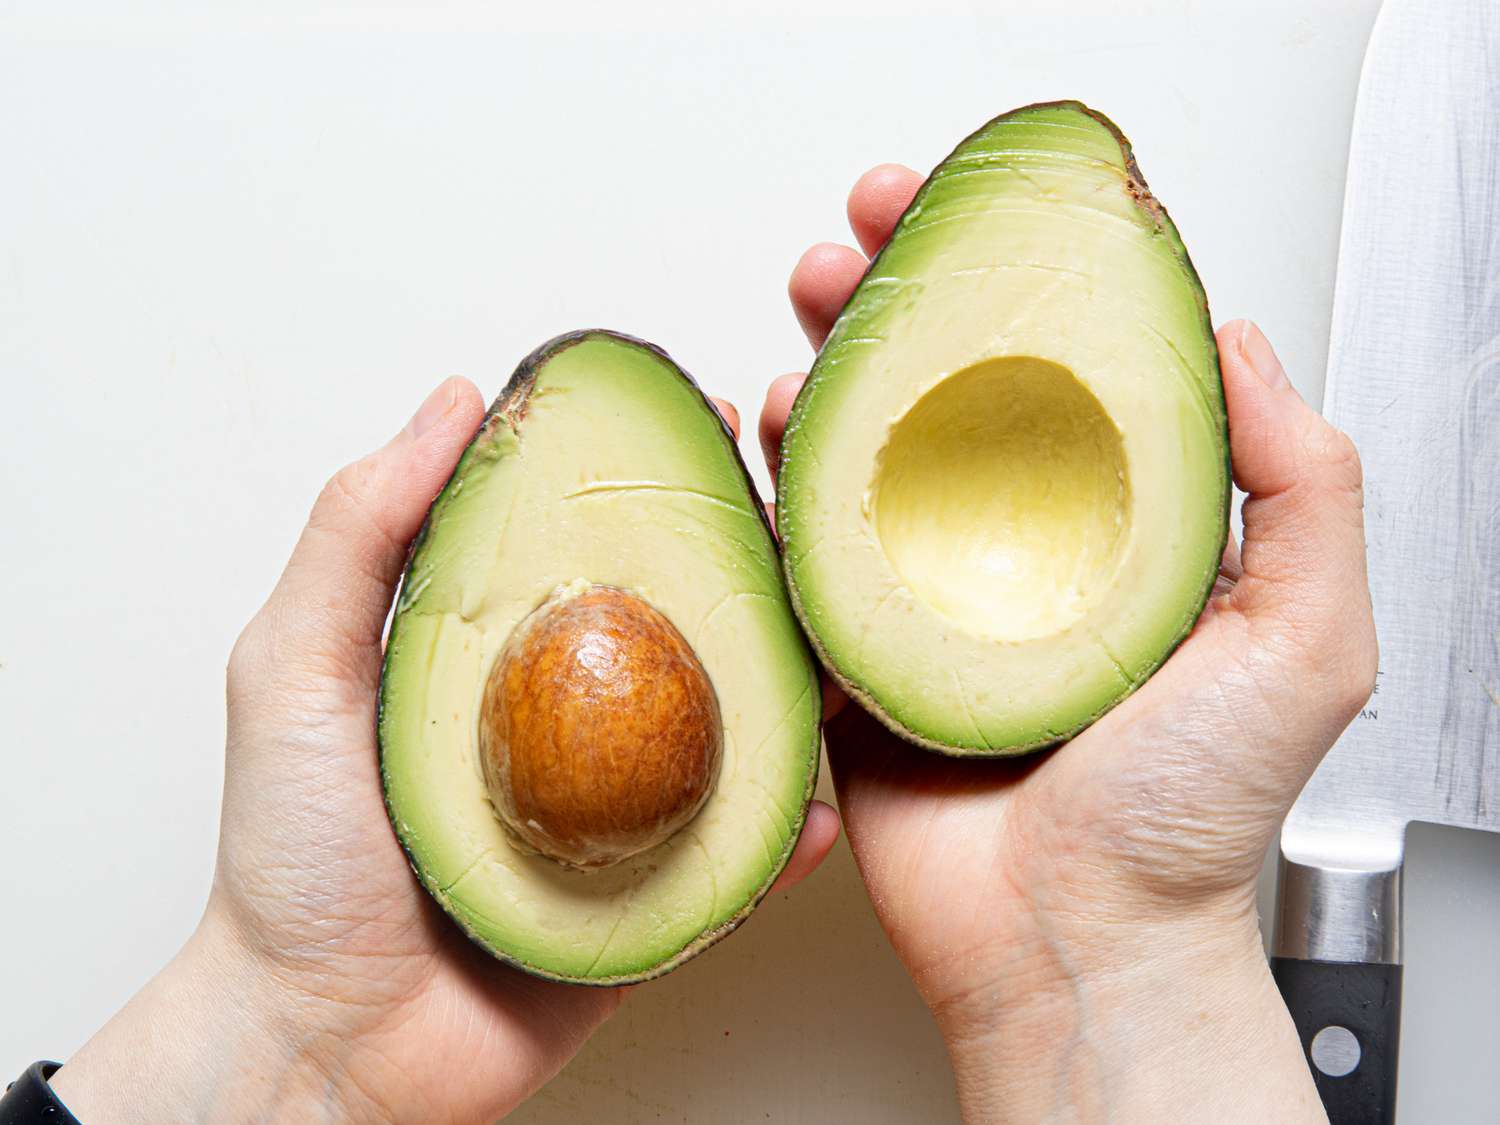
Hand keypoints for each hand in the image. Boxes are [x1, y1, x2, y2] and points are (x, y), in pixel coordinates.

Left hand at [51, 382, 838, 1123]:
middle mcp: (579, 721)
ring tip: (840, 653)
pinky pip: (740, 859)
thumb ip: (363, 531)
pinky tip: (812, 804)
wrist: (321, 1040)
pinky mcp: (658, 901)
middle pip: (692, 627)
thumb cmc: (293, 856)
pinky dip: (785, 834)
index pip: (601, 544)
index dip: (664, 482)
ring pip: (740, 736)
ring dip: (799, 694)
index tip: (719, 425)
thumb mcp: (294, 664)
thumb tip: (452, 403)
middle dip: (761, 570)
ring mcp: (627, 813)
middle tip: (809, 526)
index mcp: (506, 653)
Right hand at [761, 165, 1375, 1122]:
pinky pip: (805, 546)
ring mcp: (928, 600)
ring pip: (868, 448)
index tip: (995, 213)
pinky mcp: (854, 653)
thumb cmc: (1190, 817)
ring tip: (812, 295)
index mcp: (1121, 534)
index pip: (1069, 369)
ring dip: (834, 355)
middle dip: (907, 290)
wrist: (1073, 944)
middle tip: (873, 224)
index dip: (1026, 278)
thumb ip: (1304, 484)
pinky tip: (771, 419)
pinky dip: (780, 474)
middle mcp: (1020, 553)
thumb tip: (1238, 340)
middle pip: (952, 387)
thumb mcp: (1305, 639)